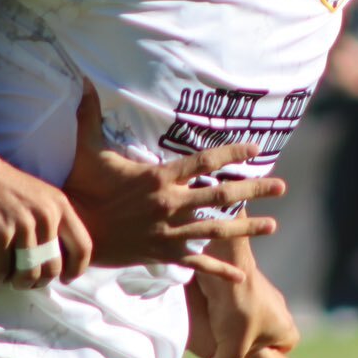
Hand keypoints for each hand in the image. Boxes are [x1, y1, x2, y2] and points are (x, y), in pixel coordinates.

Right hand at [0, 150, 92, 290]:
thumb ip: (52, 219)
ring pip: (28, 275)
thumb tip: (61, 256)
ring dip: (17, 284)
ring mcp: (22, 226)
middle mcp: (46, 216)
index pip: (83, 247)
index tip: (64, 279)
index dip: (76, 269)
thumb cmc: (0, 186)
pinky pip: (1, 272)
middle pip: (53, 268)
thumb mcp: (38, 195)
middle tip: (25, 282)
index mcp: (60, 206)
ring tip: (8, 281)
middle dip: (39, 282)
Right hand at [62, 82, 283, 283]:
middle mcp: (170, 205)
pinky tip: (240, 277)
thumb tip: (86, 81)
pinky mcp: (164, 254)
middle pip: (221, 195)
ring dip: (247, 228)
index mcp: (159, 178)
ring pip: (216, 229)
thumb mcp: (88, 150)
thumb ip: (90, 115)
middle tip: (281, 186)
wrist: (76, 234)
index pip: (203, 162)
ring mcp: (170, 232)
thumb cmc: (83, 189)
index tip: (255, 148)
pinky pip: (197, 264)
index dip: (231, 152)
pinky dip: (219, 271)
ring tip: (274, 225)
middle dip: (254, 189)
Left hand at [191, 243, 298, 357]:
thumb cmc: (236, 309)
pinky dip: (225, 311)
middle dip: (243, 344)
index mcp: (286, 329)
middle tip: (226, 347)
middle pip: (261, 339)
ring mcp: (264, 296)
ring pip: (247, 321)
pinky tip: (210, 313)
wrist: (228, 262)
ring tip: (216, 329)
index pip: (281, 353)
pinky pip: (238, 306)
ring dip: (232, 327)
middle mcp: (280, 311)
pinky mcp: (247, 285)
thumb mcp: (230, 348)